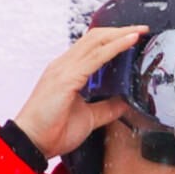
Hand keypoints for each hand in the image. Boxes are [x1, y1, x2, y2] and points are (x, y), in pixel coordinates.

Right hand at [17, 25, 144, 157]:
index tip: (134, 36)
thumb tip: (124, 103)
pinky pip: (96, 56)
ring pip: (96, 41)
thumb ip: (106, 108)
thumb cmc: (52, 131)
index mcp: (67, 71)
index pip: (92, 45)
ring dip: (120, 34)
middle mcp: (64, 65)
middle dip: (120, 30)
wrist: (32, 144)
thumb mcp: (88, 118)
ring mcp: (63, 68)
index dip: (113, 38)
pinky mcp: (66, 77)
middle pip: (95, 37)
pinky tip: (129, 42)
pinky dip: (115, 46)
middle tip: (142, 29)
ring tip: (139, 31)